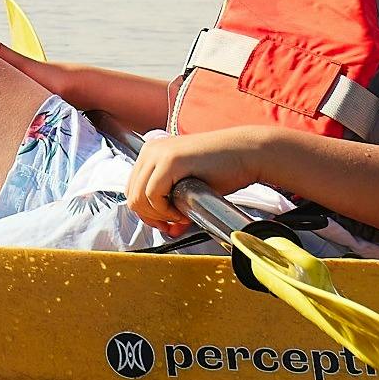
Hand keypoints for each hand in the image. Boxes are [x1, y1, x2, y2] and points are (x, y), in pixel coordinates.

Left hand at [124, 129, 274, 235]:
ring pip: (139, 198)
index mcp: (152, 152)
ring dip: (160, 214)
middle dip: (152, 217)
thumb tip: (166, 230)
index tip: (166, 222)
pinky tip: (183, 208)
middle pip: (132, 195)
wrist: (246, 153)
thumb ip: (172, 205)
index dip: (147, 213)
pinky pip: (153, 196)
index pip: (133, 189)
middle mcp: (151, 149)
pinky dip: (166, 210)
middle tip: (174, 222)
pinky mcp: (170, 160)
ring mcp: (159, 153)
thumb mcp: (189, 187)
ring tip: (182, 213)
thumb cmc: (224, 168)